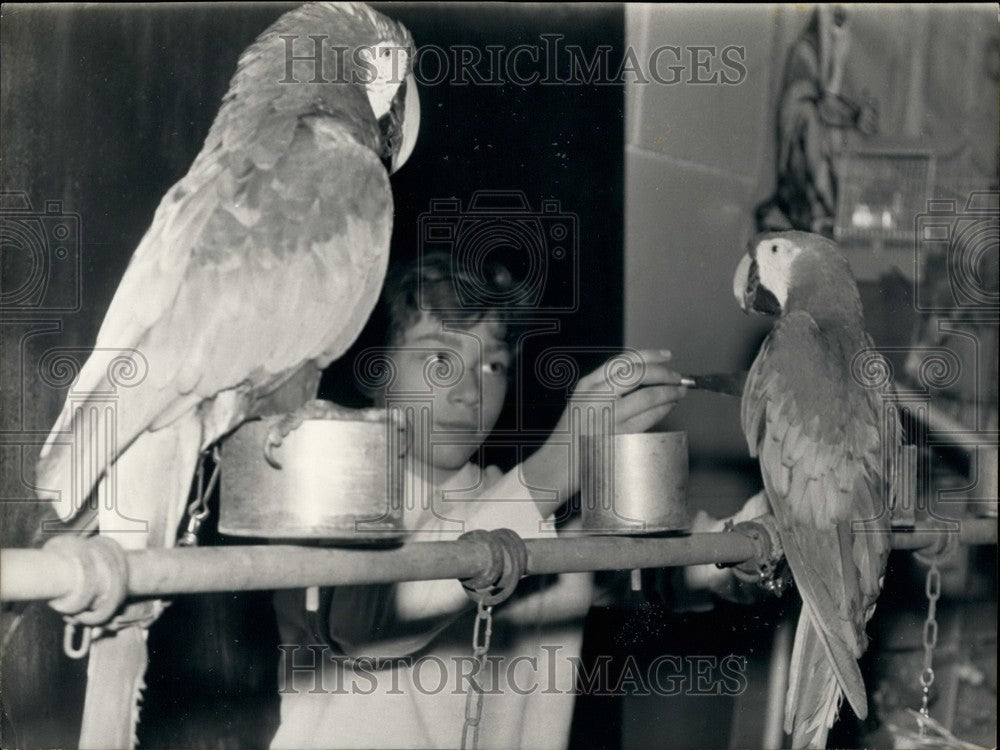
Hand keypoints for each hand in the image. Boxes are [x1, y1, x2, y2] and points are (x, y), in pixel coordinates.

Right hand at [522, 350, 687, 512]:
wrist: (559, 463)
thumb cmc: (575, 432)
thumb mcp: (582, 400)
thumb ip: (606, 385)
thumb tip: (646, 373)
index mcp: (587, 385)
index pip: (623, 361)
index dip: (650, 356)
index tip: (667, 355)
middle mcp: (596, 397)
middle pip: (638, 374)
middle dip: (664, 373)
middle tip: (678, 377)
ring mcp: (608, 417)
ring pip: (648, 396)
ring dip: (669, 392)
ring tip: (678, 392)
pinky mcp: (619, 436)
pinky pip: (649, 418)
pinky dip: (663, 410)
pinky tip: (669, 407)